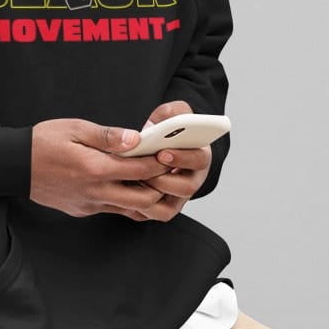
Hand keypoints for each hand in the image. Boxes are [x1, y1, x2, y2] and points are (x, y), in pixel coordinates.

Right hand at [30, 118, 173, 221]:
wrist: (14, 166)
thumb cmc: (43, 143)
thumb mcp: (75, 128)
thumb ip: (108, 136)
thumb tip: (136, 138)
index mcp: (95, 169)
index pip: (141, 170)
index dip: (161, 162)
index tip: (170, 153)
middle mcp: (95, 192)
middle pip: (145, 200)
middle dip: (161, 186)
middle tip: (166, 169)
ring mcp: (90, 205)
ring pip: (131, 210)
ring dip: (146, 196)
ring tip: (151, 178)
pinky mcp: (84, 210)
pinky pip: (114, 209)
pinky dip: (127, 200)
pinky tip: (127, 183)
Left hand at [134, 100, 212, 220]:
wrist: (158, 147)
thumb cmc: (167, 130)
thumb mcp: (171, 115)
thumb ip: (169, 113)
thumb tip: (156, 124)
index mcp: (199, 155)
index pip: (199, 160)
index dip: (182, 158)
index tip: (162, 153)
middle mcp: (193, 179)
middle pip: (187, 188)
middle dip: (163, 179)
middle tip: (143, 170)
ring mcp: (180, 197)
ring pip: (169, 206)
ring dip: (150, 194)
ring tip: (133, 180)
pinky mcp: (165, 209)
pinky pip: (154, 214)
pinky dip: (141, 207)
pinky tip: (128, 192)